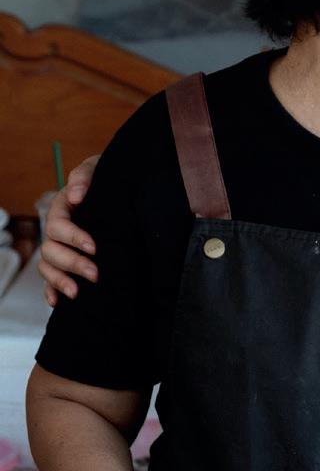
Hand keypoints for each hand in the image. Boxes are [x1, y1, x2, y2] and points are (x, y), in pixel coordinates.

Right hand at [38, 156, 99, 305]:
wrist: (121, 189)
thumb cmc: (107, 178)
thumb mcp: (98, 168)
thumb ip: (84, 176)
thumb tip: (75, 194)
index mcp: (62, 207)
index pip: (58, 225)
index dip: (73, 237)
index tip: (94, 247)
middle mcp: (57, 229)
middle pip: (50, 250)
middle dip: (71, 263)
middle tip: (94, 274)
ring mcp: (59, 247)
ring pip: (47, 266)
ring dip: (59, 280)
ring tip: (76, 293)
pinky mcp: (65, 261)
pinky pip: (50, 279)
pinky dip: (51, 290)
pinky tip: (57, 302)